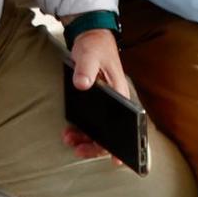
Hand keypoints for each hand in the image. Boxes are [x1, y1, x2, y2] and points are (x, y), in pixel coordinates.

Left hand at [62, 29, 135, 162]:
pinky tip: (71, 132)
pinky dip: (82, 131)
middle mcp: (118, 103)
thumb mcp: (89, 54)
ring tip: (69, 140)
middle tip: (78, 148)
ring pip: (101, 130)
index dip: (123, 143)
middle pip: (112, 133)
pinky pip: (93, 123)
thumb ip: (86, 68)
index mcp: (121, 94)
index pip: (128, 125)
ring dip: (86, 139)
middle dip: (95, 146)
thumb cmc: (94, 46)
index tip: (117, 160)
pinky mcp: (97, 104)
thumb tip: (83, 84)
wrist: (90, 37)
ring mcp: (108, 105)